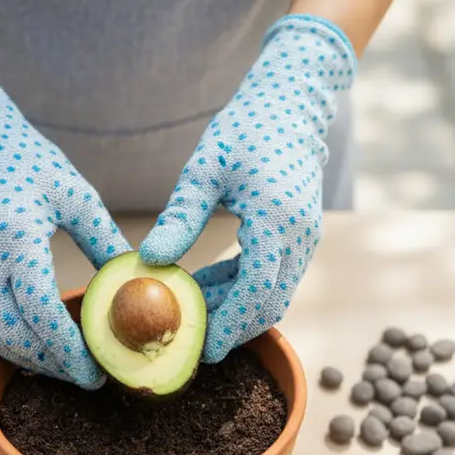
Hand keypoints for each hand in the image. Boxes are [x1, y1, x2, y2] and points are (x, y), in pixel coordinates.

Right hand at [0, 47, 131, 388]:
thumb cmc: (29, 162)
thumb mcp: (76, 196)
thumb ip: (105, 241)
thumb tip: (141, 279)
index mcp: (16, 241)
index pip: (42, 315)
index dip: (70, 353)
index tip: (98, 373)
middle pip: (18, 337)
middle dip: (55, 366)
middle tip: (89, 377)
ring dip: (31, 361)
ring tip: (66, 368)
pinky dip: (10, 343)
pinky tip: (37, 348)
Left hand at [140, 15, 355, 362]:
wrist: (292, 106)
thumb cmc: (246, 128)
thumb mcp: (204, 169)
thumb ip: (180, 218)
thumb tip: (150, 261)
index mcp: (276, 221)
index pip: (256, 290)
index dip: (227, 324)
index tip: (198, 348)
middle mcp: (299, 237)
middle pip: (269, 304)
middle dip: (230, 328)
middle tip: (186, 342)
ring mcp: (305, 240)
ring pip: (272, 295)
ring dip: (234, 309)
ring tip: (188, 312)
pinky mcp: (299, 238)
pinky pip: (273, 277)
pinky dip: (242, 289)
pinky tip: (205, 287)